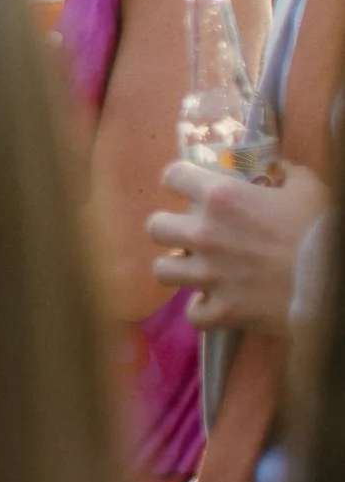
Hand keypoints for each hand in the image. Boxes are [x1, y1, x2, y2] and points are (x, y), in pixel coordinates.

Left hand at [148, 159, 329, 334]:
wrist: (332, 282)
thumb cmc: (320, 229)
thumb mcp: (308, 188)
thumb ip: (287, 174)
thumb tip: (280, 168)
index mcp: (221, 196)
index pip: (173, 176)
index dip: (178, 180)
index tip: (187, 187)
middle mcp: (204, 234)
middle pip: (155, 226)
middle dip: (169, 227)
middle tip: (189, 232)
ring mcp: (208, 275)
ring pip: (162, 270)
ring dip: (177, 267)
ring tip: (195, 268)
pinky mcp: (221, 310)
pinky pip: (193, 313)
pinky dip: (203, 310)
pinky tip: (216, 303)